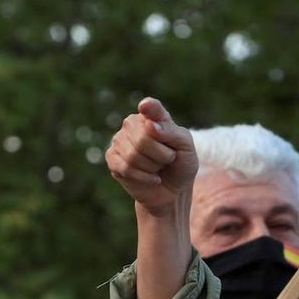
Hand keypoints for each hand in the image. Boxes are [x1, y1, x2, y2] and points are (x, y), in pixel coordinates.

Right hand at [105, 97, 198, 215]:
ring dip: (153, 167)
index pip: (151, 108)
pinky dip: (144, 177)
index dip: (149, 108)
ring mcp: (119, 140)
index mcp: (153, 116)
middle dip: (162, 155)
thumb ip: (171, 132)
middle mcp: (132, 124)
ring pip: (134, 155)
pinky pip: (126, 168)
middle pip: (143, 139)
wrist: (173, 191)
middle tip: (167, 159)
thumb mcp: (186, 147)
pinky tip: (152, 178)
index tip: (146, 107)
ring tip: (158, 167)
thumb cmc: (180, 165)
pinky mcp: (112, 159)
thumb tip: (150, 125)